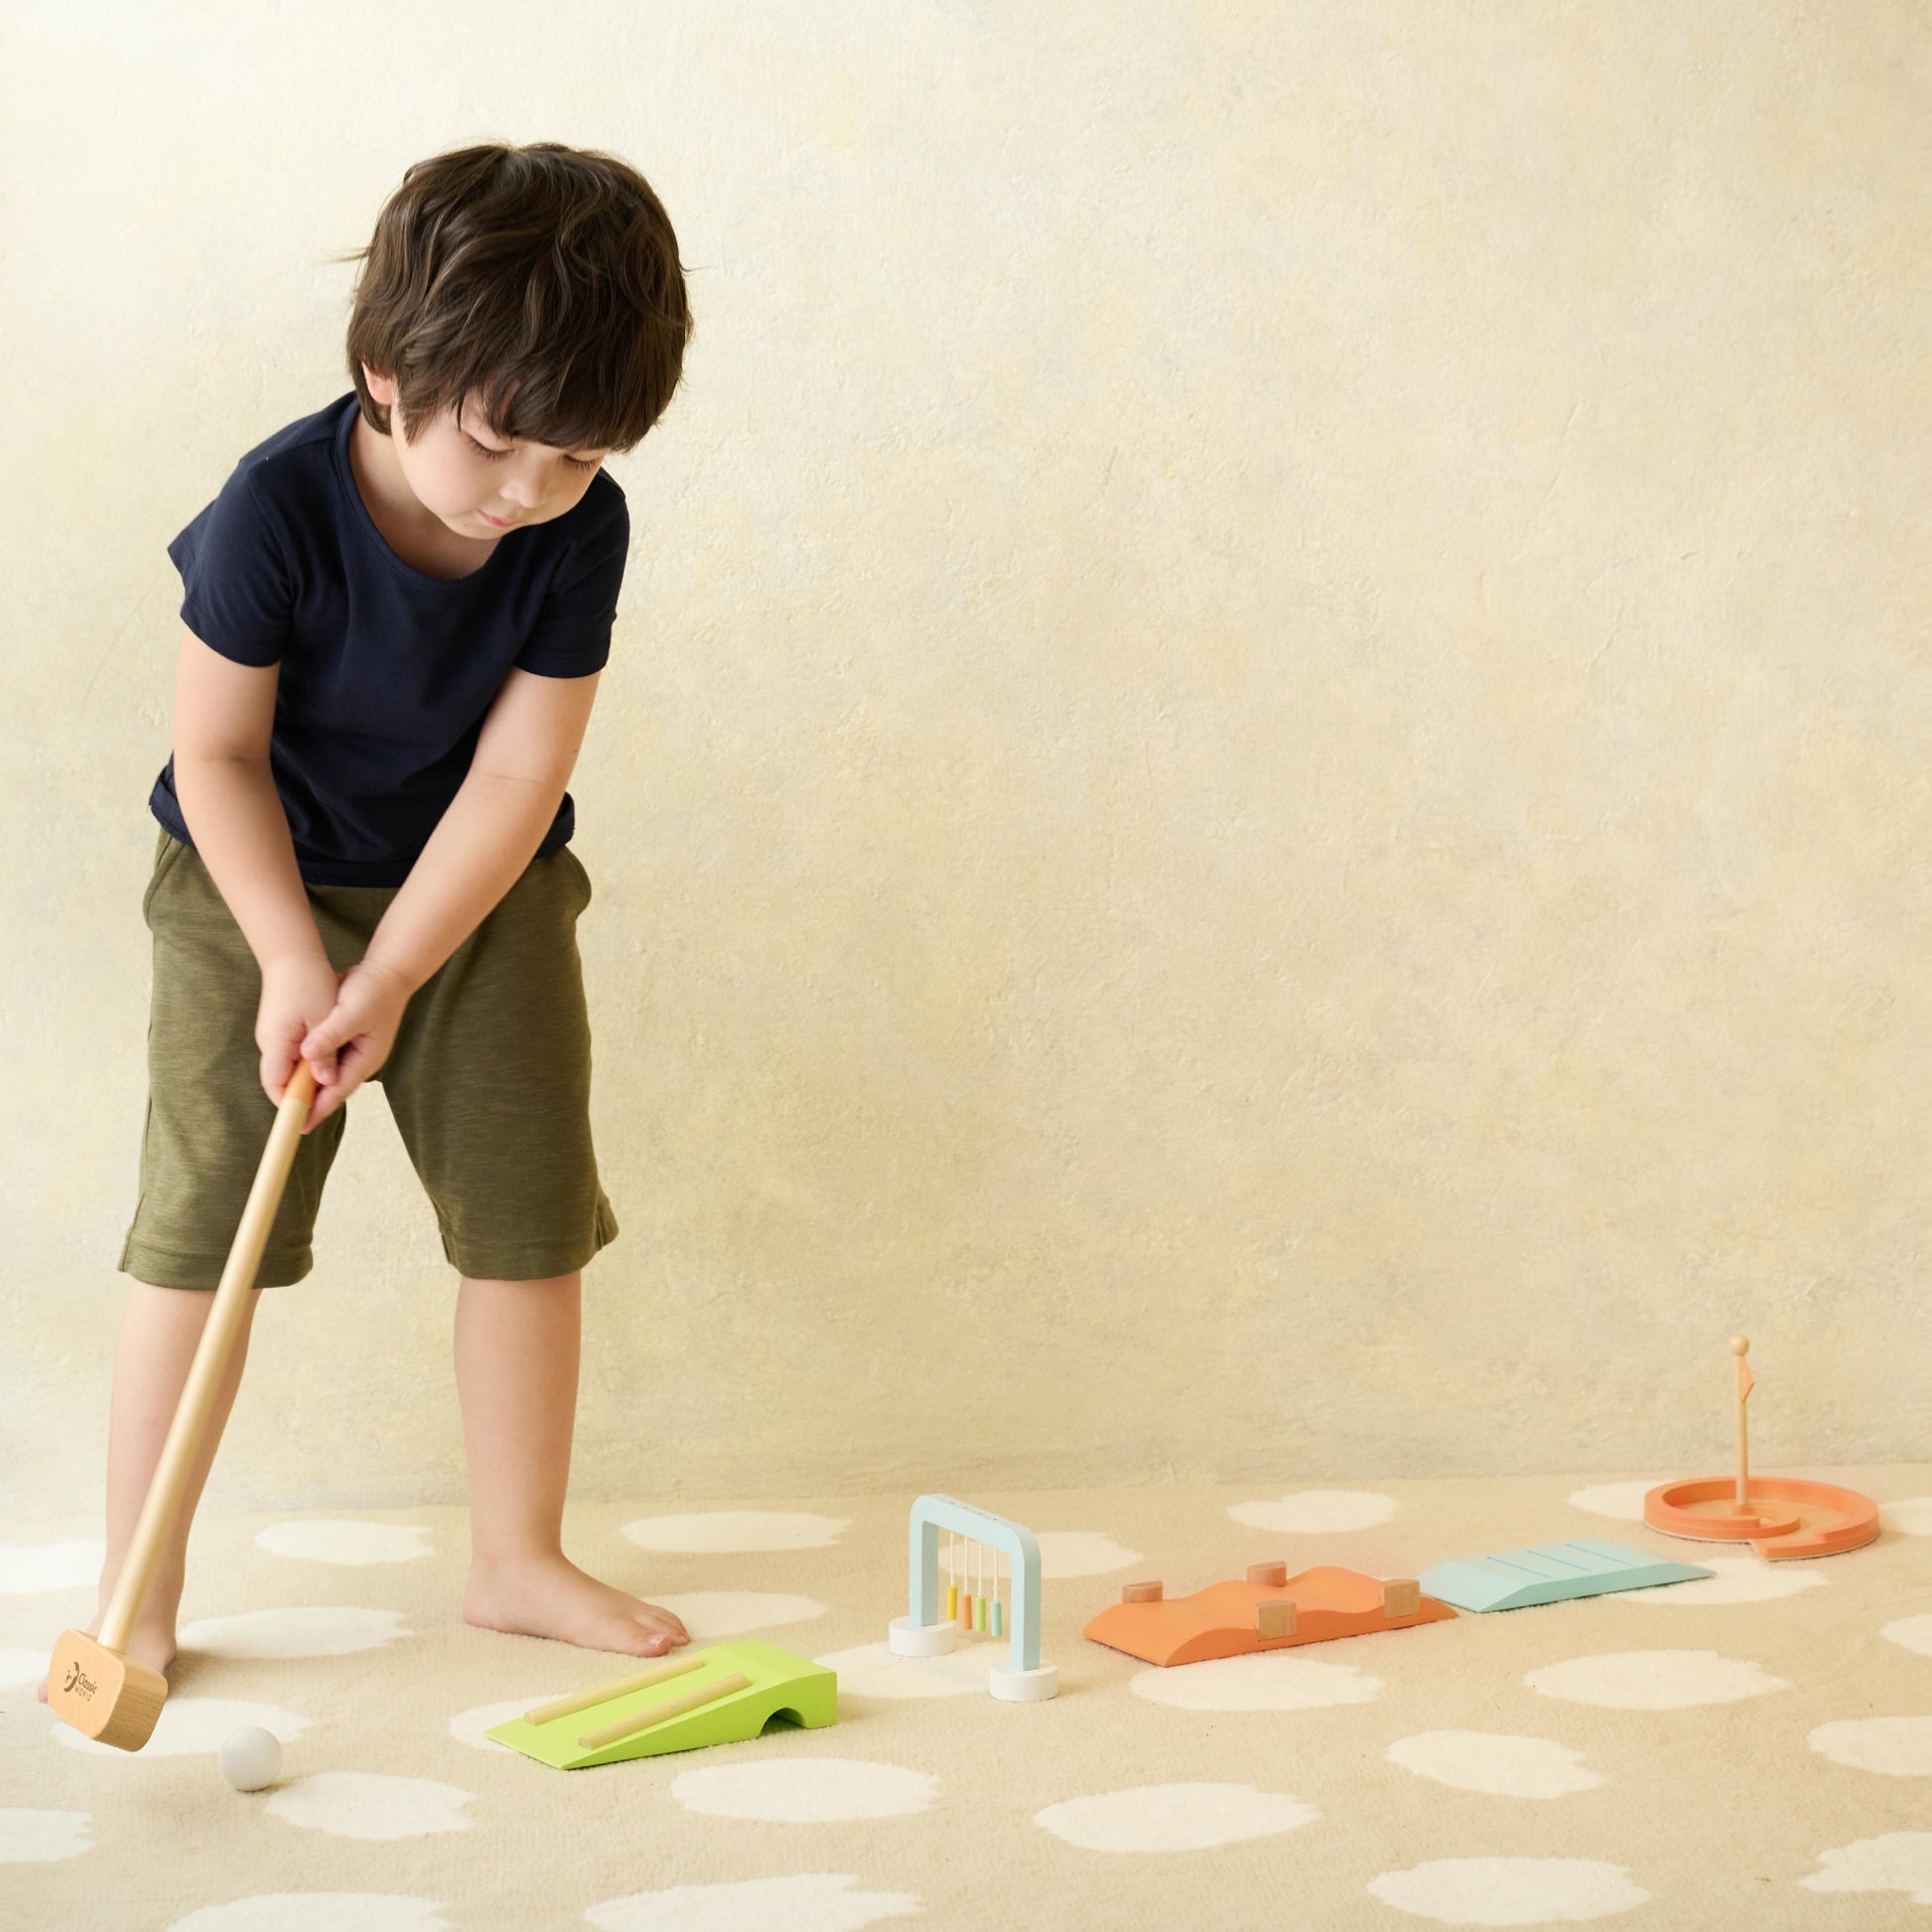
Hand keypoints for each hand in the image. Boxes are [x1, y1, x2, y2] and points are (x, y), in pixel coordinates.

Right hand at [257, 955, 345, 1126]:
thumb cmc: (309, 982)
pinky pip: (291, 1054)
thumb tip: (325, 1082)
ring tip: (330, 1086)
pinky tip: (325, 1061)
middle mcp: (268, 1043)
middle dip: (302, 1095)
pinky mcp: (278, 1029)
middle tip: (324, 1108)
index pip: (276, 1086)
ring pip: (288, 1067)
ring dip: (307, 1077)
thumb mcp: (322, 1018)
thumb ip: (324, 1051)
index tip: (303, 1123)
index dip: (289, 1106)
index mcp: (276, 1043)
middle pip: (281, 1080)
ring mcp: (272, 1036)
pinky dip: (307, 1062)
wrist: (292, 954)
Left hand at [296, 958, 416, 1128]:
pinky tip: (296, 1067)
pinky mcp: (348, 1039)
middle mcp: (361, 1060)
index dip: (317, 1110)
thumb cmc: (375, 991)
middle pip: (332, 1088)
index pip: (337, 1092)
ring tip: (287, 1098)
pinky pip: (326, 1059)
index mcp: (366, 1059)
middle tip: (287, 1117)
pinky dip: (312, 1066)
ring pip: (328, 1075)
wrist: (389, 971)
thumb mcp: (352, 1012)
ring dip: (309, 1085)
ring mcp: (355, 1050)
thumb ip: (330, 1035)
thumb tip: (307, 1054)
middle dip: (311, 1102)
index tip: (298, 1125)